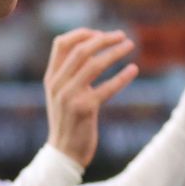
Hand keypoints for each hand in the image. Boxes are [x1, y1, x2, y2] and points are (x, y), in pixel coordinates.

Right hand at [44, 28, 137, 167]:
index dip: (81, 33)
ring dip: (114, 52)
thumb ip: (68, 75)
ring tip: (130, 46)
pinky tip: (133, 70)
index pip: (61, 44)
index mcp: (51, 78)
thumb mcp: (60, 95)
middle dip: (103, 39)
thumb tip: (89, 50)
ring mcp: (70, 96)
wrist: (64, 152)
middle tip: (122, 35)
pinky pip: (107, 87)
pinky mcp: (85, 109)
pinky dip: (122, 77)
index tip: (100, 33)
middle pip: (81, 50)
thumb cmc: (67, 121)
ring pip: (94, 64)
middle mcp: (58, 84)